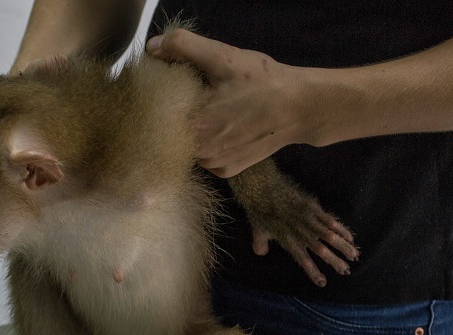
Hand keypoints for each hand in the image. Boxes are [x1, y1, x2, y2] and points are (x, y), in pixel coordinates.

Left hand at [147, 29, 322, 177]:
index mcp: (194, 125)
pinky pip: (205, 157)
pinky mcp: (227, 171)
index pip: (158, 117)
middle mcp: (201, 152)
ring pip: (188, 146)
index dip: (161, 100)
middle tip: (198, 95)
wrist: (300, 108)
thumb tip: (152, 47)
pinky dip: (208, 143)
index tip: (172, 85)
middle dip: (178, 114)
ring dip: (193, 130)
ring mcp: (214, 165)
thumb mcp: (223, 57)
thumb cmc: (263, 82)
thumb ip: (183, 46)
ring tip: (212, 109)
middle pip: (172, 133)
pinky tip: (222, 126)